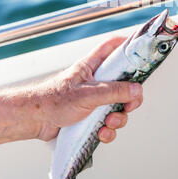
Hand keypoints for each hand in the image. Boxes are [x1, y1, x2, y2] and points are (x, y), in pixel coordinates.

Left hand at [0, 37, 142, 145]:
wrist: (35, 122)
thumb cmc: (53, 100)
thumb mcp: (88, 94)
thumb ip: (114, 91)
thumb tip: (137, 90)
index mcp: (93, 66)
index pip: (112, 47)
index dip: (128, 45)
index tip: (142, 51)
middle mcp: (96, 81)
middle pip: (124, 83)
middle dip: (130, 98)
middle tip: (129, 105)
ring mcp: (94, 100)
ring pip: (118, 107)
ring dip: (118, 118)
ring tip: (109, 122)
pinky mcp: (91, 117)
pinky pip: (108, 123)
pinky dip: (108, 130)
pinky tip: (101, 133)